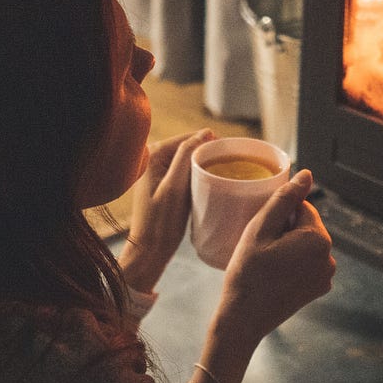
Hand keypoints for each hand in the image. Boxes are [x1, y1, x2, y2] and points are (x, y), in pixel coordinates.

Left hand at [119, 128, 216, 292]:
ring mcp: (156, 171)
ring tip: (223, 173)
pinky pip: (184, 172)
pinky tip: (209, 183)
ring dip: (203, 165)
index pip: (187, 138)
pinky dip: (197, 175)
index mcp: (153, 155)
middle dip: (207, 154)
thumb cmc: (161, 222)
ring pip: (187, 160)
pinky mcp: (162, 184)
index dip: (210, 143)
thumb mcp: (175, 187)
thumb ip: (186, 156)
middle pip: (188, 148)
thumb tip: (206, 132)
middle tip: (230, 165)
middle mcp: (151, 158)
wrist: (150, 251)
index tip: (232, 153)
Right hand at [214, 169, 334, 344]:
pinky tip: (274, 275)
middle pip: (306, 226)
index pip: (301, 207)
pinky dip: (293, 263)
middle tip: (261, 248)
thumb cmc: (247, 272)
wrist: (244, 319)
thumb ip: (285, 199)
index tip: (262, 233)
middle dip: (286, 231)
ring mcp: (326, 276)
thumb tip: (307, 175)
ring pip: (306, 245)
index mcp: (318, 239)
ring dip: (289, 246)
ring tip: (266, 262)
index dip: (279, 216)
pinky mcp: (319, 289)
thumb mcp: (260, 229)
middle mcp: (329, 257)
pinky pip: (307, 263)